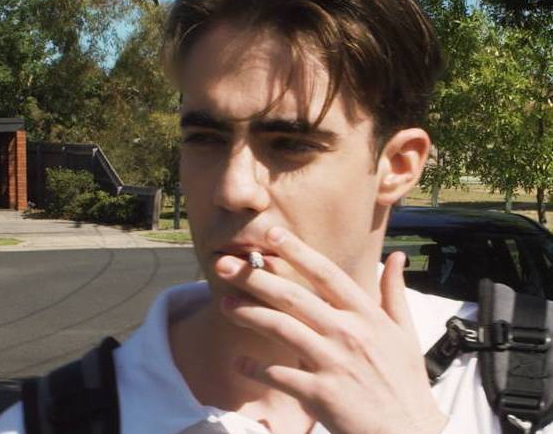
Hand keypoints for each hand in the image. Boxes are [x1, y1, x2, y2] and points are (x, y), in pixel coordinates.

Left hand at [215, 228, 447, 433]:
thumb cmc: (406, 383)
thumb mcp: (405, 333)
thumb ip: (394, 292)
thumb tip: (396, 256)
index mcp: (367, 315)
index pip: (327, 274)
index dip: (298, 251)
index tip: (272, 234)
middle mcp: (348, 333)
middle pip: (293, 296)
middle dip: (256, 277)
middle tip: (224, 265)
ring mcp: (334, 363)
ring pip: (282, 329)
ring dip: (248, 314)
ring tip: (223, 304)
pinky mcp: (322, 395)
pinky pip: (280, 376)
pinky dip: (257, 368)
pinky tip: (240, 362)